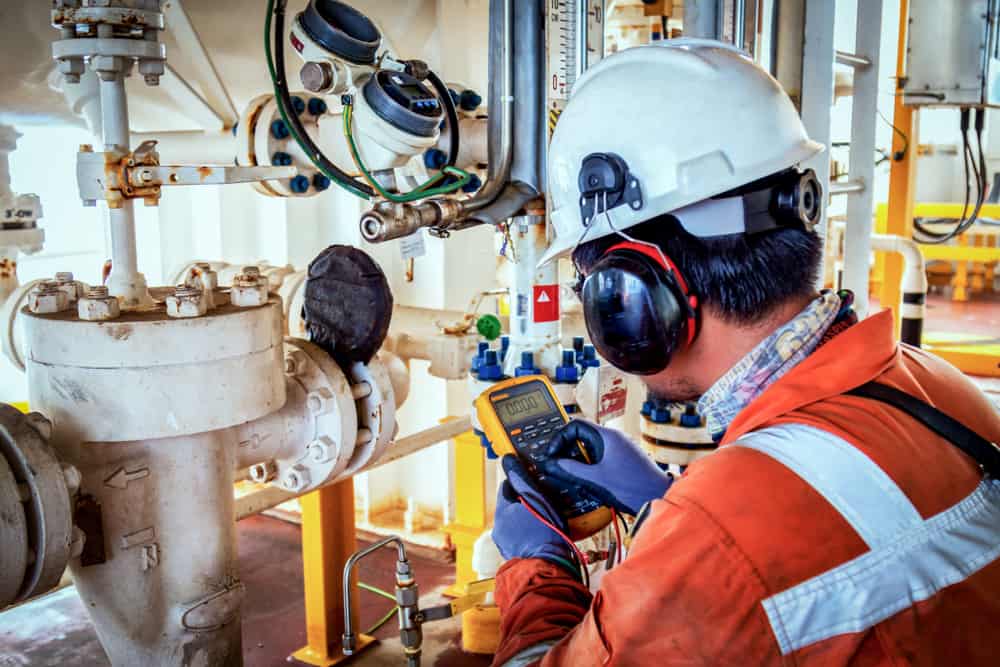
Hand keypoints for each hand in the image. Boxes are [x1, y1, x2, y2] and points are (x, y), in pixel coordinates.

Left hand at [492, 455, 575, 567]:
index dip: (521, 483)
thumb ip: (521, 479)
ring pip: (516, 522)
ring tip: (545, 520)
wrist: (549, 566)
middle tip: (543, 502)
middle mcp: (499, 528)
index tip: (534, 483)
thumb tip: (508, 460)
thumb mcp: (536, 498)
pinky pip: (521, 538)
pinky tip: (542, 534)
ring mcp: (506, 543)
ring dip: (527, 518)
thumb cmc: (545, 532)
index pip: (507, 487)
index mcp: (502, 511)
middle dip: (525, 502)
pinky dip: (529, 533)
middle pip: (511, 505)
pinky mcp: (515, 555)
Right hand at [542, 420, 671, 514]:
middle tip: (559, 466)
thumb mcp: (595, 479)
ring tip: (574, 476)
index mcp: (607, 436)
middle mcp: (613, 438)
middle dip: (567, 451)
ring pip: (590, 448)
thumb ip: (570, 470)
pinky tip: (589, 481)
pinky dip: (589, 466)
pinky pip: (599, 457)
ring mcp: (619, 449)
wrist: (659, 498)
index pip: (575, 425)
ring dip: (578, 461)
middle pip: (581, 436)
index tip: (553, 454)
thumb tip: (551, 463)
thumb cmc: (633, 487)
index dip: (559, 438)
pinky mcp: (622, 460)